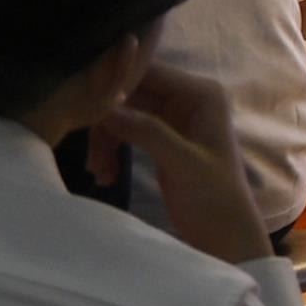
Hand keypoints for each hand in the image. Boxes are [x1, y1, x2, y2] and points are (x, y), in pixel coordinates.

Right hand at [97, 72, 271, 267]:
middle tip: (88, 151)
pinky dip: (110, 149)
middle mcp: (188, 96)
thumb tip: (105, 106)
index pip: (148, 71)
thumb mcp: (183, 163)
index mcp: (202, 94)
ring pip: (120, 112)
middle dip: (104, 119)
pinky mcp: (159, 135)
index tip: (82, 108)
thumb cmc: (214, 198)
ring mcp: (172, 115)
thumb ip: (148, 131)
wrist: (223, 234)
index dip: (113, 84)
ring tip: (98, 171)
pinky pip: (123, 129)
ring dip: (104, 139)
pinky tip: (105, 175)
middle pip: (128, 90)